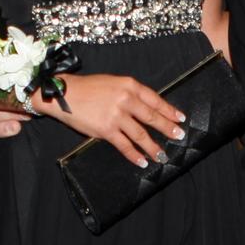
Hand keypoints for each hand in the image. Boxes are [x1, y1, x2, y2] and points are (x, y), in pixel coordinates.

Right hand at [40, 73, 185, 167]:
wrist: (64, 94)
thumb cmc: (89, 87)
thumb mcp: (114, 82)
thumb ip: (131, 93)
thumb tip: (148, 108)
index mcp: (129, 85)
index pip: (155, 100)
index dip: (169, 110)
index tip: (180, 118)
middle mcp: (126, 99)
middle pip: (151, 117)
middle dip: (167, 128)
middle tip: (179, 136)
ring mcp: (116, 115)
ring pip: (141, 134)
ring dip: (153, 147)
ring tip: (162, 155)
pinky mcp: (106, 130)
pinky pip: (124, 145)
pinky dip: (134, 155)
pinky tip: (142, 161)